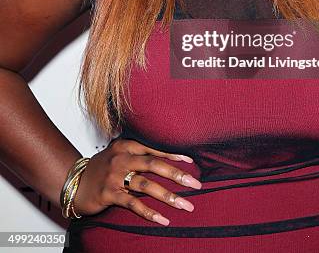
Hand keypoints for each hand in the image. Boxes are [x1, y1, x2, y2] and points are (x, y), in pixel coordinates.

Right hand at [72, 138, 200, 224]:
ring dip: (168, 196)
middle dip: (177, 175)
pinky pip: (132, 204)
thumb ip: (139, 154)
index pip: (155, 150)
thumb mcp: (119, 154)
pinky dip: (149, 212)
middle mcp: (122, 158)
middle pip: (154, 165)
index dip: (174, 156)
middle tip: (196, 184)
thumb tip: (167, 160)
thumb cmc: (102, 168)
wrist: (74, 182)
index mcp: (127, 146)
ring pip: (146, 185)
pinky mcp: (109, 194)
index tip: (191, 164)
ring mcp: (114, 176)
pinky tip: (163, 219)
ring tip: (185, 205)